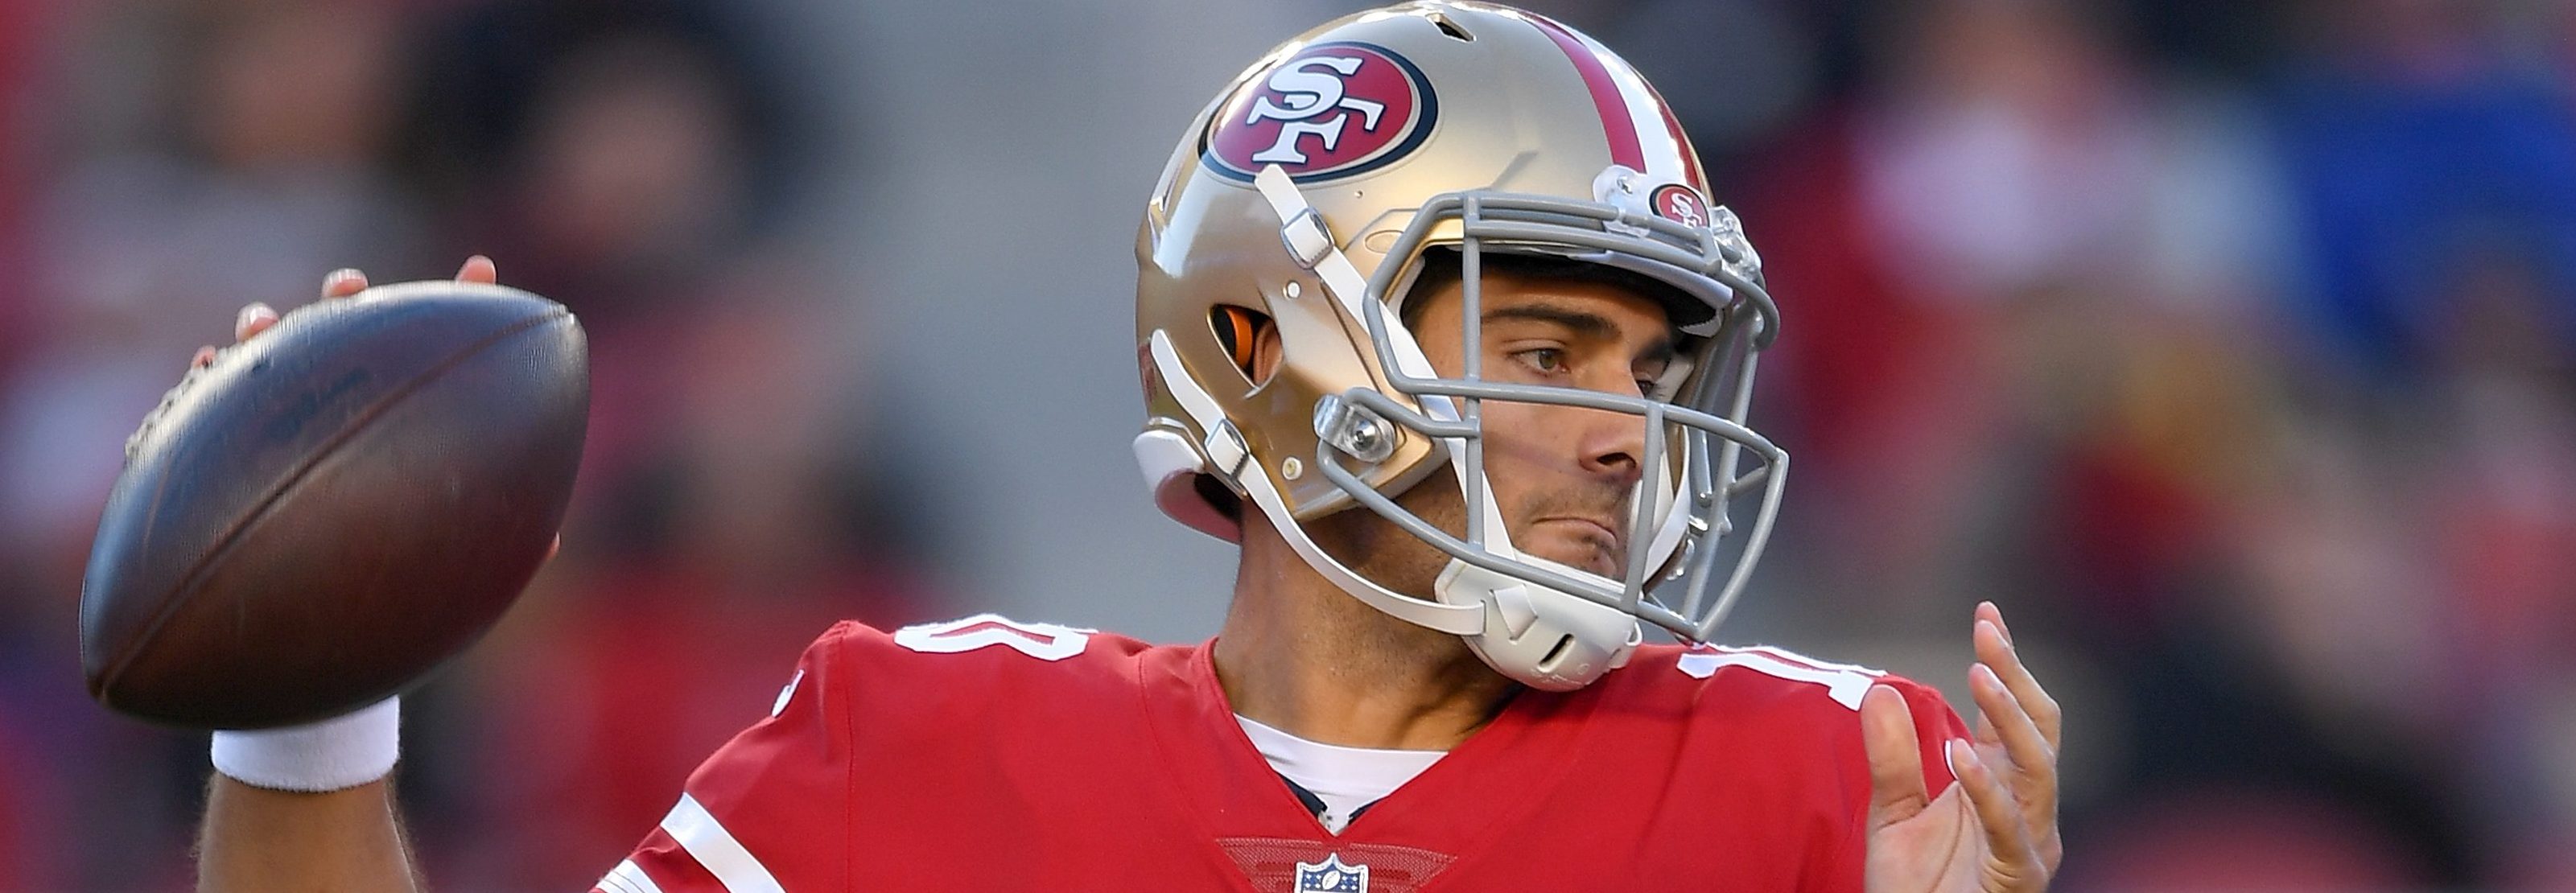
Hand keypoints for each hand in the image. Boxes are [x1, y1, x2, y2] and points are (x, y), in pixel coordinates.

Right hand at [177, 255, 558, 567]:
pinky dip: (209, 378)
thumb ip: (482, 528)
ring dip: (267, 329)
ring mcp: (284, 411)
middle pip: (346, 332)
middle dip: (345, 300)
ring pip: (275, 354)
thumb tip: (552, 544)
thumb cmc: (386, 559)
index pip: (432, 343)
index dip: (462, 301)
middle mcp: (340, 395)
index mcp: (397, 403)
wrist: (303, 591)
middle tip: (349, 287)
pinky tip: (207, 365)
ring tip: (262, 323)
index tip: (484, 268)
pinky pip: (211, 402)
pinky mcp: (231, 438)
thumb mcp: (443, 546)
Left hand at [1862, 602, 2061, 891]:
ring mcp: (2028, 841)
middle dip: (2016, 677)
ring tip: (1980, 675)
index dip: (2006, 663)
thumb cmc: (1917, 892)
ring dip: (2009, 718)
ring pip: (2039, 768)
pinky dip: (1989, 788)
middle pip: (2040, 729)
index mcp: (2002, 787)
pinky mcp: (2017, 875)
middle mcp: (2027, 808)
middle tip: (1988, 635)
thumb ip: (1891, 757)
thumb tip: (1880, 690)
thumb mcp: (1892, 814)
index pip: (2014, 713)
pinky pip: (2011, 827)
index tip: (1987, 615)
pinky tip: (1962, 754)